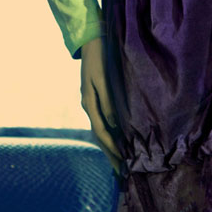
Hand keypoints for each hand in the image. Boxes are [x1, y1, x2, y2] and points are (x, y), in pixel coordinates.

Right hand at [80, 36, 123, 176]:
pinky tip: (119, 135)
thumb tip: (114, 124)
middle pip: (101, 135)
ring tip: (121, 160)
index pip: (102, 134)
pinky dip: (111, 131)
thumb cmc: (100, 57)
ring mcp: (91, 101)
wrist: (91, 39)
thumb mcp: (103, 78)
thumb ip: (108, 100)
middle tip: (121, 173)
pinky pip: (104, 119)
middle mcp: (89, 106)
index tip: (121, 167)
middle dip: (110, 154)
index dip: (112, 150)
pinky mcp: (96, 95)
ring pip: (102, 129)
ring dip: (111, 144)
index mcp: (89, 104)